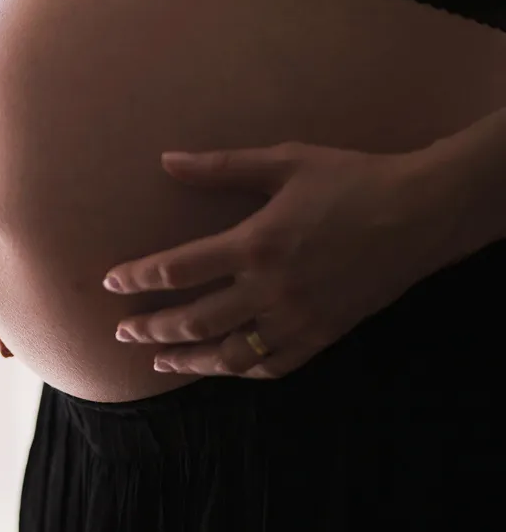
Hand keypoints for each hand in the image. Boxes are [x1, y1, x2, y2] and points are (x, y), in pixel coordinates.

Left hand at [103, 143, 438, 378]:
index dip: (138, 278)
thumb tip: (167, 160)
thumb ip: (221, 166)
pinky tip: (225, 369)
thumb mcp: (285, 161)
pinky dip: (243, 371)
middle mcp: (270, 290)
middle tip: (122, 333)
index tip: (112, 282)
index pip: (177, 270)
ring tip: (159, 364)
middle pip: (194, 321)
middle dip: (151, 329)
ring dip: (189, 362)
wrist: (419, 213)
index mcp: (255, 244)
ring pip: (230, 355)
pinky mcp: (324, 334)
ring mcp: (298, 318)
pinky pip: (275, 365)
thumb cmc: (351, 179)